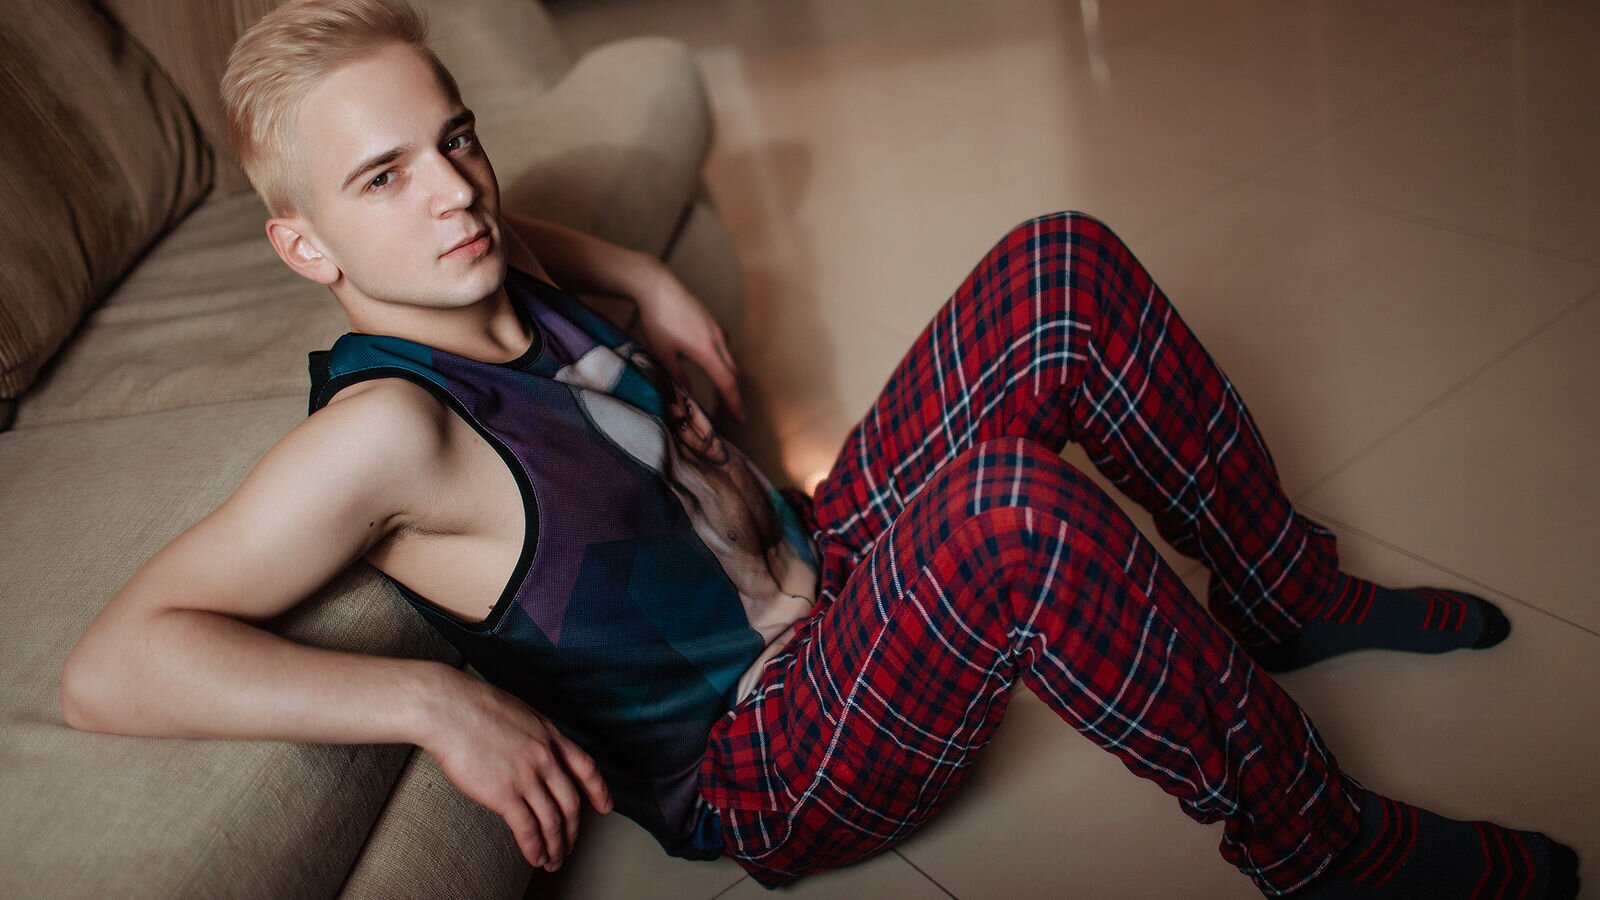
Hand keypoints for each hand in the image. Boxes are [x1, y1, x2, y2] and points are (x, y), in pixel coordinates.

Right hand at [418, 672, 611, 871]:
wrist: (449, 709)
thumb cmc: (474, 706)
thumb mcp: (520, 713)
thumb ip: (533, 735)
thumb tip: (533, 750)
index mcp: (551, 736)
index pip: (587, 768)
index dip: (599, 791)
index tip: (606, 807)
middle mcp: (546, 758)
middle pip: (571, 803)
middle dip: (573, 830)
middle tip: (570, 845)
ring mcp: (527, 777)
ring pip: (552, 821)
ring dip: (556, 846)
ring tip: (553, 861)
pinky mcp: (504, 794)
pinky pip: (528, 829)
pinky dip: (535, 848)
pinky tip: (536, 858)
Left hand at [635, 269, 745, 422]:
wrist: (657, 285)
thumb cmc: (656, 319)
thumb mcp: (663, 353)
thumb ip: (677, 376)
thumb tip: (687, 393)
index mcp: (706, 350)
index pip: (726, 383)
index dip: (734, 403)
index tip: (739, 418)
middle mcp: (717, 340)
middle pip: (733, 373)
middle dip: (732, 394)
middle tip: (726, 412)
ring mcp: (717, 329)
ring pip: (729, 360)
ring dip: (728, 378)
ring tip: (719, 393)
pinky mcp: (713, 323)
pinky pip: (724, 348)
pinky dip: (723, 363)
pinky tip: (710, 366)